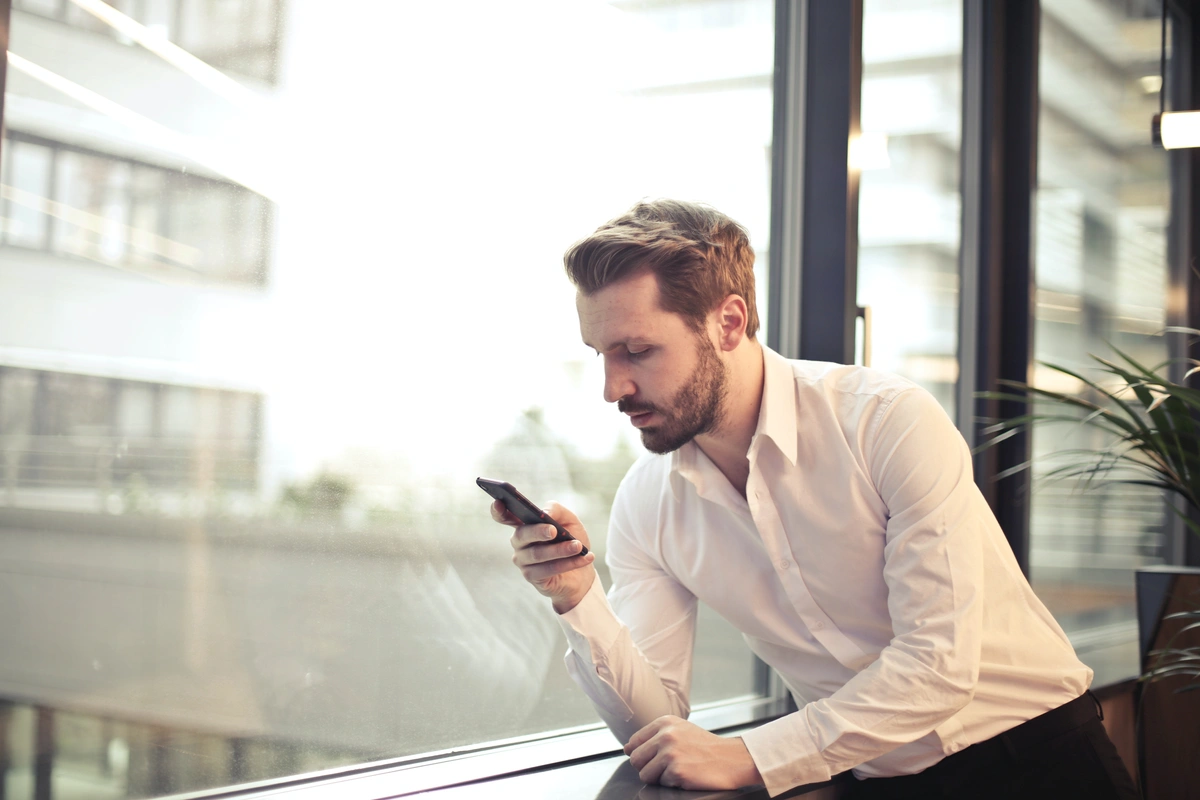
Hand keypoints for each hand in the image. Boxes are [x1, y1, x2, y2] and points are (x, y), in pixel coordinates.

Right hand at [493, 500, 594, 613]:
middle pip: (522, 534)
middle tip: (554, 530)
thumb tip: (545, 513)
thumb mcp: (569, 521)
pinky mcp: (532, 577)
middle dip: (538, 532)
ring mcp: (523, 560)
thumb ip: (557, 510)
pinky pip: (548, 569)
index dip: (498, 510)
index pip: (504, 516)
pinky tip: (584, 558)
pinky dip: (569, 563)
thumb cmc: (572, 540)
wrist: (582, 570)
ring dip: (560, 550)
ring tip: (578, 546)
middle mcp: (519, 542)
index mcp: (524, 524)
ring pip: (537, 554)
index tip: (498, 501)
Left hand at [624, 716, 761, 790]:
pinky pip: (662, 784)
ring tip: (677, 770)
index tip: (653, 757)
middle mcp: (665, 735)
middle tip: (666, 767)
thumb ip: (654, 736)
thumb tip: (628, 749)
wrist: (732, 759)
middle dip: (648, 767)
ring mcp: (670, 753)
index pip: (634, 742)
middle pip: (636, 759)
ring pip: (645, 774)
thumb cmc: (706, 746)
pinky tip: (687, 775)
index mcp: (664, 722)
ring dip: (659, 777)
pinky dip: (673, 783)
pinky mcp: (677, 771)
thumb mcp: (680, 730)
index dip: (641, 754)